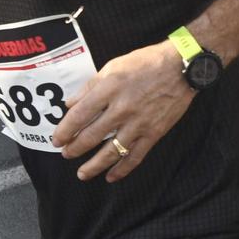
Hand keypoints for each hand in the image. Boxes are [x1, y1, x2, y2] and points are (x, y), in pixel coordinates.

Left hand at [50, 43, 193, 182]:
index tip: (57, 139)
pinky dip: (122, 169)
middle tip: (66, 154)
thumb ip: (91, 86)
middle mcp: (121, 109)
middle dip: (75, 149)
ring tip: (82, 173)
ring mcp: (138, 124)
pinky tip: (111, 176)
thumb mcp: (114, 65)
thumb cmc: (146, 62)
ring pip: (111, 152)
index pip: (79, 115)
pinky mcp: (153, 133)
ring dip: (94, 166)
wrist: (182, 68)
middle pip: (91, 136)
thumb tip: (71, 103)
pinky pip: (135, 156)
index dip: (65, 130)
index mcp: (109, 89)